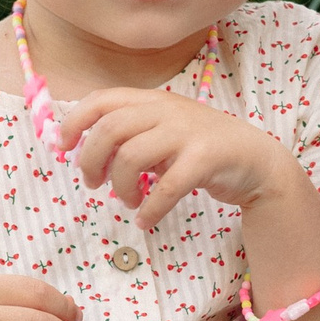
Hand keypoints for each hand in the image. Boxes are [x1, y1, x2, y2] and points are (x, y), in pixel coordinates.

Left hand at [61, 87, 310, 226]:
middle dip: (92, 161)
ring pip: (132, 157)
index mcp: (151, 100)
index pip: (101, 100)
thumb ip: (130, 133)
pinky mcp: (205, 159)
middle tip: (96, 185)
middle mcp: (166, 110)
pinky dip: (150, 209)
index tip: (63, 147)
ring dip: (122, 186)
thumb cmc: (201, 149)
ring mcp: (186, 133)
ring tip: (130, 202)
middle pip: (110, 129)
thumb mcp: (162, 131)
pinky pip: (166, 187)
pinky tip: (146, 220)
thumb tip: (85, 149)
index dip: (74, 122)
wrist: (256, 160)